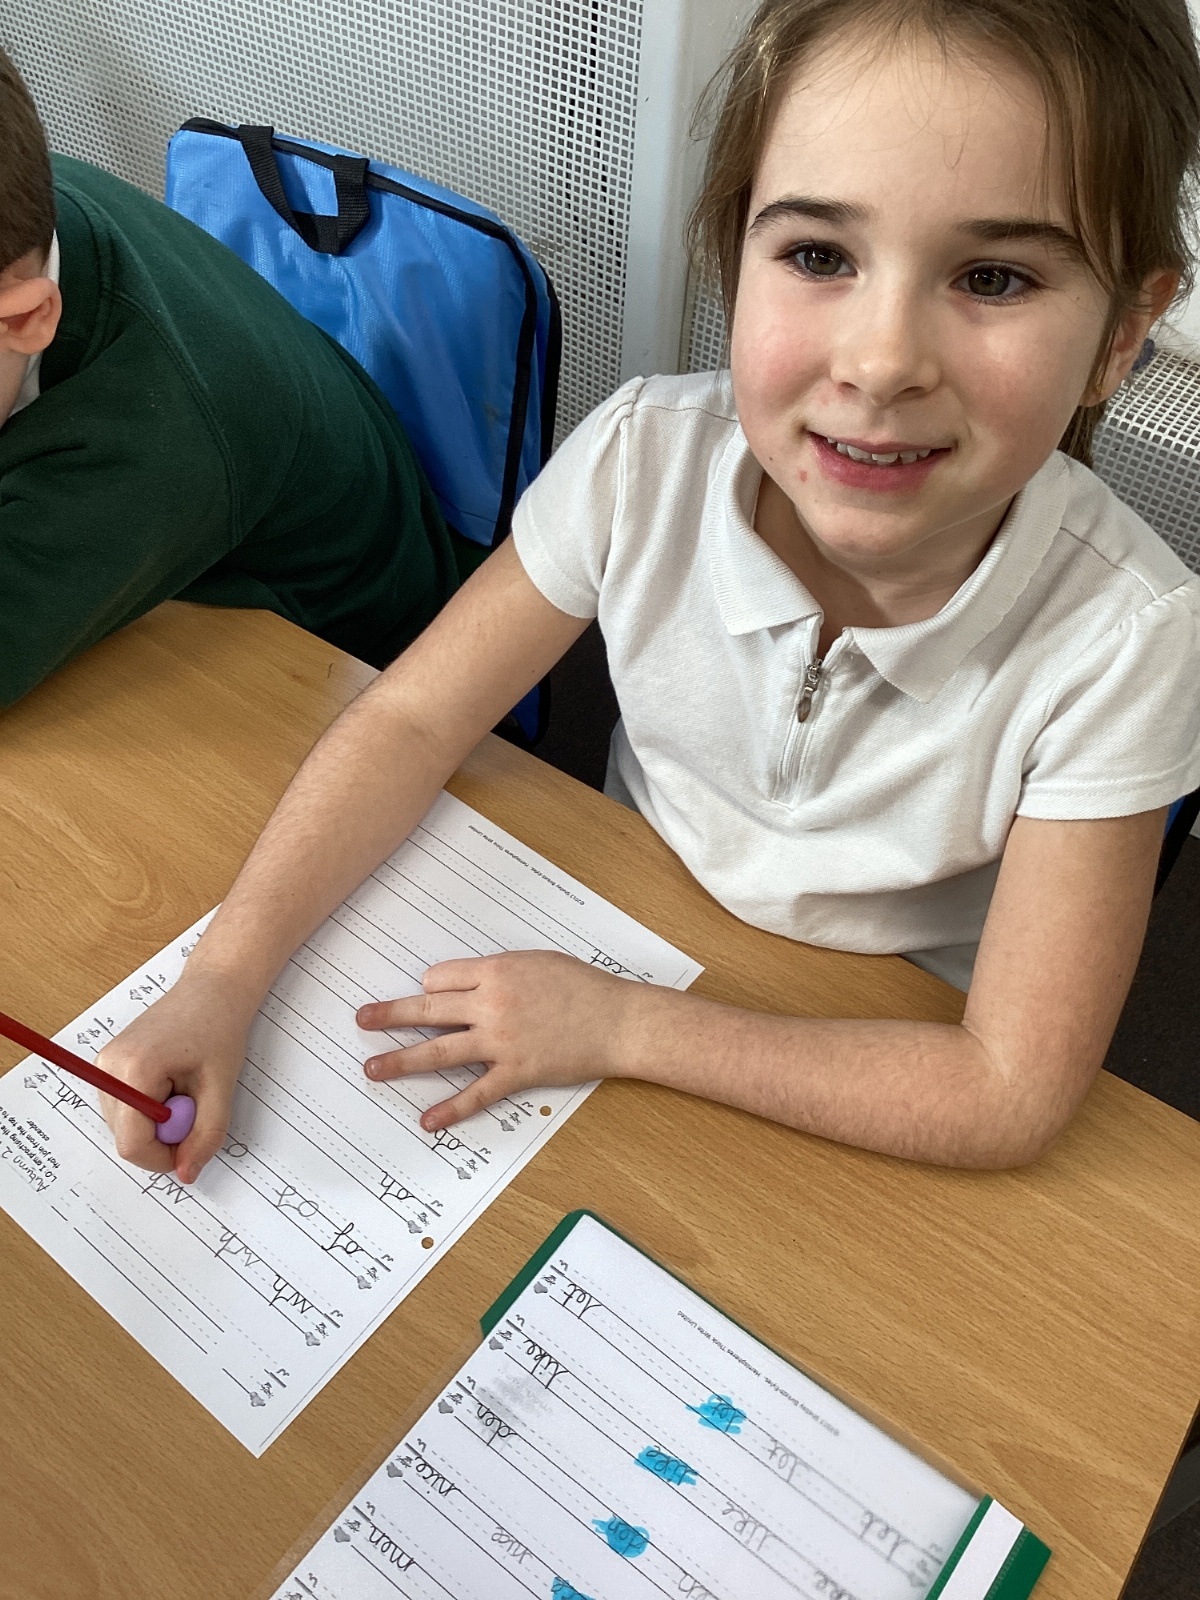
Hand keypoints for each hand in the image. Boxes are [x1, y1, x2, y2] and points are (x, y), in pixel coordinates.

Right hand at [96, 970, 255, 1182]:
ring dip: (156, 1123)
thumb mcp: (222, 1088)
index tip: (191, 1148)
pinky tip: (170, 1083)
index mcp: (136, 1070)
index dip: (163, 1158)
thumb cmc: (219, 1029)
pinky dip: (149, 1109)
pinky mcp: (108, 1064)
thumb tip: (187, 1173)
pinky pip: (124, 1108)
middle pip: (125, 1137)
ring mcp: (104, 1065)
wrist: (211, 990)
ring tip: (184, 1089)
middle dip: (163, 1138)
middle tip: (194, 1107)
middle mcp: (109, 1068)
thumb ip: (206, 1135)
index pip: (133, 1143)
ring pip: (124, 1126)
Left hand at [356, 951, 638, 1128]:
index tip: (426, 995)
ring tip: (373, 1068)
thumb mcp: (537, 963)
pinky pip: (476, 1094)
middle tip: (363, 1020)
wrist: (617, 1019)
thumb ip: (500, 972)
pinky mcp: (516, 1072)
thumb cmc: (583, 987)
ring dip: (401, 1061)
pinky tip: (428, 1120)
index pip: (440, 978)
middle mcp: (491, 1005)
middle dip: (390, 1015)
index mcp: (496, 972)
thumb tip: (470, 981)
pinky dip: (450, 1110)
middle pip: (427, 1010)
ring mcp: (501, 1041)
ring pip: (439, 1051)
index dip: (430, 987)